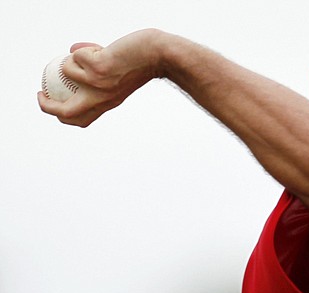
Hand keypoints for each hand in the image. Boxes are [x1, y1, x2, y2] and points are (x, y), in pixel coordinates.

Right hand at [38, 29, 164, 126]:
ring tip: (87, 54)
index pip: (79, 119)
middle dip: (46, 106)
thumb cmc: (141, 63)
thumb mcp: (118, 75)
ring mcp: (98, 84)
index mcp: (106, 104)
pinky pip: (77, 55)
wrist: (158, 56)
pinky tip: (100, 48)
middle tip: (41, 93)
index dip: (59, 115)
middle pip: (65, 112)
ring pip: (65, 72)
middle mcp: (101, 98)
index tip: (50, 103)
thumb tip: (70, 55)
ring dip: (70, 60)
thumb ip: (96, 72)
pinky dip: (84, 48)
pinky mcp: (98, 68)